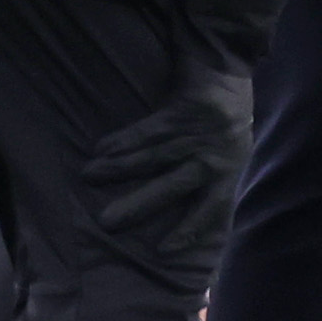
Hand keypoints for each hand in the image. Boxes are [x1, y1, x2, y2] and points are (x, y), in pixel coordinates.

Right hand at [81, 60, 253, 277]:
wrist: (231, 69)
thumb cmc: (229, 120)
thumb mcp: (232, 152)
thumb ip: (213, 180)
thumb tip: (188, 216)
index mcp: (227, 171)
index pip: (211, 208)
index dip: (189, 229)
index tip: (163, 251)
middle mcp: (212, 156)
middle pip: (173, 186)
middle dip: (139, 204)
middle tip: (107, 222)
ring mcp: (197, 133)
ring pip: (152, 156)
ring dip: (118, 168)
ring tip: (90, 177)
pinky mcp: (182, 110)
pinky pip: (146, 130)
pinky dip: (121, 140)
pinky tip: (100, 148)